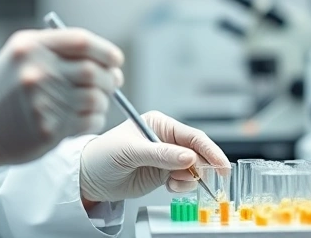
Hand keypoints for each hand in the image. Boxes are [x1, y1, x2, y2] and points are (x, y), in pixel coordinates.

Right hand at [0, 28, 123, 173]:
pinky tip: (86, 119)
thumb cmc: (2, 91)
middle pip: (93, 70)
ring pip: (95, 98)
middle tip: (113, 83)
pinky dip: (95, 119)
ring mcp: (42, 101)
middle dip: (110, 78)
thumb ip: (56, 50)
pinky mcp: (48, 129)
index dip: (106, 51)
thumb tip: (106, 59)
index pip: (82, 42)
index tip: (115, 60)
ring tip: (97, 103)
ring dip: (104, 101)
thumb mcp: (19, 56)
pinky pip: (88, 121)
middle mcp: (35, 70)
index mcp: (29, 47)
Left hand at [79, 111, 230, 201]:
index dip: (209, 150)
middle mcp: (166, 138)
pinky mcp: (163, 174)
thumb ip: (161, 155)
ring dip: (190, 179)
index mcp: (159, 124)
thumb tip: (189, 157)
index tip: (221, 165)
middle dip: (203, 167)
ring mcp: (166, 157)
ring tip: (173, 183)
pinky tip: (169, 186)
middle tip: (207, 180)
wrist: (88, 178)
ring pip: (194, 168)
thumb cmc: (103, 156)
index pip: (192, 136)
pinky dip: (183, 186)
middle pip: (198, 152)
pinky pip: (184, 180)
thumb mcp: (131, 152)